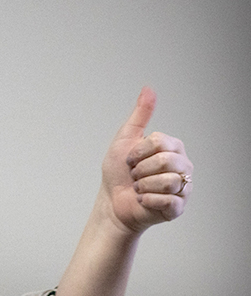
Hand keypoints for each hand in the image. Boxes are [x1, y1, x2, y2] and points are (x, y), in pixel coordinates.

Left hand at [102, 87, 192, 234]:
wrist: (112, 201)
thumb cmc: (118, 171)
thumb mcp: (126, 138)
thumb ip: (140, 114)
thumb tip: (149, 88)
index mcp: (173, 148)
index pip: (160, 142)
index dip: (138, 152)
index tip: (130, 159)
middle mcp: (183, 166)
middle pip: (166, 161)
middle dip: (140, 170)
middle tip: (135, 175)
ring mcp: (183, 187)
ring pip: (168, 181)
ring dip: (144, 185)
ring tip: (139, 188)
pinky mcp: (178, 207)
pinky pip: (168, 200)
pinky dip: (148, 200)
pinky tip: (143, 200)